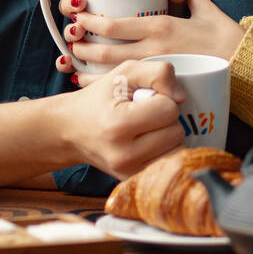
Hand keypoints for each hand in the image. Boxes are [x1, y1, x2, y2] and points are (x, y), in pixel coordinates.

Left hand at [51, 0, 246, 86]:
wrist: (248, 69)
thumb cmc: (228, 39)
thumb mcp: (207, 8)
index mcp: (161, 26)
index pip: (115, 25)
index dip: (90, 23)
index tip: (77, 19)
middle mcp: (154, 49)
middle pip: (105, 50)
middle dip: (82, 46)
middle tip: (68, 41)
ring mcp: (155, 72)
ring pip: (111, 73)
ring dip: (87, 70)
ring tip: (71, 65)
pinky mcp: (162, 90)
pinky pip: (127, 89)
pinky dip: (106, 88)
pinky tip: (93, 87)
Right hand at [54, 58, 188, 179]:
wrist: (70, 130)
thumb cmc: (98, 99)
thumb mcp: (124, 72)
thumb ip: (158, 73)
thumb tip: (182, 97)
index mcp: (119, 125)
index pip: (169, 109)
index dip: (161, 98)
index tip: (144, 99)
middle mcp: (124, 154)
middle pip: (176, 132)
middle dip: (165, 119)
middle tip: (143, 114)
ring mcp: (129, 172)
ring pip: (177, 150)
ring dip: (167, 136)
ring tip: (144, 128)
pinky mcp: (134, 180)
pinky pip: (168, 164)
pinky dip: (163, 151)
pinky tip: (146, 142)